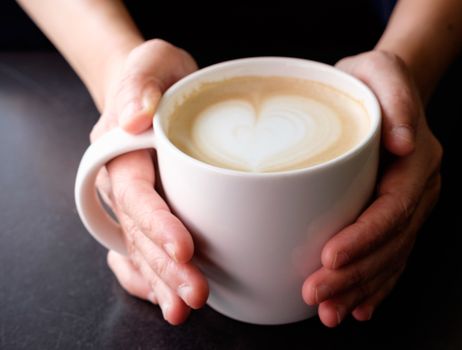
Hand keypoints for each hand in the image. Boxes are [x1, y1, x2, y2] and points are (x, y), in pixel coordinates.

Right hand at [90, 39, 208, 324]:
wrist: (153, 91)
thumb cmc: (158, 76)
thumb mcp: (153, 60)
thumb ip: (142, 80)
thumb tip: (134, 115)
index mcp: (120, 152)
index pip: (135, 194)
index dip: (157, 223)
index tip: (184, 247)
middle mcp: (121, 183)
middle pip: (139, 232)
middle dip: (166, 266)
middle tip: (195, 294)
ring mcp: (132, 203)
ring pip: (140, 249)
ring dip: (161, 281)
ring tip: (184, 307)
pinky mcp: (148, 212)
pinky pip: (140, 251)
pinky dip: (152, 277)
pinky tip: (167, 297)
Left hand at [302, 50, 442, 326]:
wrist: (382, 91)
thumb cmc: (371, 81)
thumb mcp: (380, 71)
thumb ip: (396, 98)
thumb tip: (403, 142)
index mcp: (418, 161)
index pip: (391, 209)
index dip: (363, 239)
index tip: (329, 259)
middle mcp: (417, 189)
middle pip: (389, 243)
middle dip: (353, 274)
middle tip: (316, 294)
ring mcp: (409, 206)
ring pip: (389, 257)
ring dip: (359, 288)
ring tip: (329, 311)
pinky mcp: (394, 216)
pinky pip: (390, 257)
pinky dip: (374, 285)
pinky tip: (357, 305)